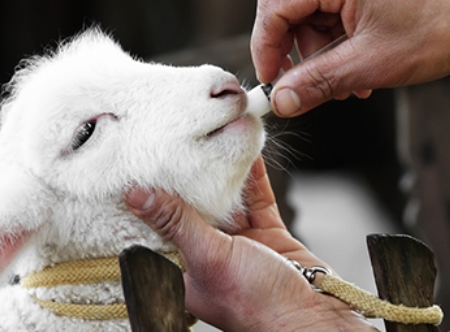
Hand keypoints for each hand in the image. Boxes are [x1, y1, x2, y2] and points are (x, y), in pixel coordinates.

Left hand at [124, 157, 374, 330]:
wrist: (312, 315)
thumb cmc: (257, 305)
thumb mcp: (209, 257)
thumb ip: (177, 223)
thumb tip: (138, 196)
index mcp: (180, 271)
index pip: (157, 227)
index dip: (150, 197)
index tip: (140, 164)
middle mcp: (206, 256)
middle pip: (191, 207)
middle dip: (188, 176)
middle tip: (177, 141)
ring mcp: (238, 244)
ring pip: (225, 198)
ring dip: (223, 171)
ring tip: (214, 137)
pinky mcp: (266, 234)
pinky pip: (255, 198)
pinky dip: (252, 175)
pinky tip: (246, 151)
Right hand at [251, 0, 449, 116]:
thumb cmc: (438, 34)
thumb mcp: (369, 66)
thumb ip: (317, 83)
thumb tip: (281, 101)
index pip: (276, 5)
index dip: (266, 47)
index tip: (272, 81)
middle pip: (294, 10)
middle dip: (301, 55)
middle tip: (314, 90)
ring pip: (316, 15)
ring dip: (324, 54)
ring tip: (349, 84)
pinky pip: (338, 11)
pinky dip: (342, 42)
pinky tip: (360, 68)